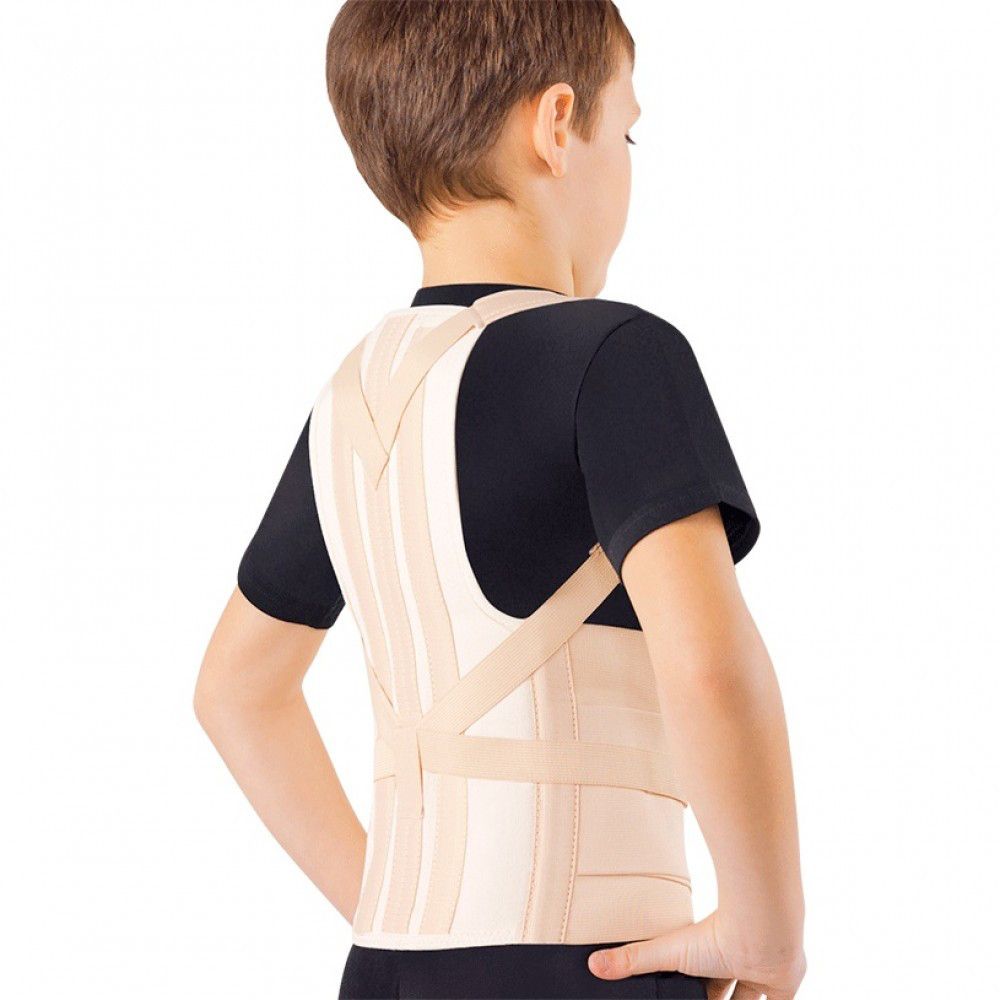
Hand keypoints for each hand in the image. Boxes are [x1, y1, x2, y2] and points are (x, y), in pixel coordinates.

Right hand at [587, 911, 805, 999]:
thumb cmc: (716, 933)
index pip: (700, 982)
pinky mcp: (784, 987)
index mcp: (710, 957)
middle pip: (724, 994)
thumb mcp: (669, 954)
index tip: (688, 995)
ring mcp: (761, 976)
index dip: (694, 994)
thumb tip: (593, 964)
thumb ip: (633, 960)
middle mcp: (736, 964)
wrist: (760, 930)